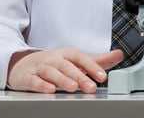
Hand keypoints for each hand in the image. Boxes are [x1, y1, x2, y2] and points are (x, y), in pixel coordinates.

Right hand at [7, 48, 122, 92]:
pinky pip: (34, 80)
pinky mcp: (27, 77)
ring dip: (62, 79)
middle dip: (80, 77)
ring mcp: (40, 67)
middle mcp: (54, 59)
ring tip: (73, 88)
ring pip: (51, 72)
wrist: (24, 64)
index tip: (103, 77)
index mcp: (67, 54)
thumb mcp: (76, 60)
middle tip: (91, 87)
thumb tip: (119, 55)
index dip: (93, 67)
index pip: (82, 58)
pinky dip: (41, 85)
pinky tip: (50, 90)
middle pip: (68, 66)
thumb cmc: (55, 63)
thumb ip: (97, 60)